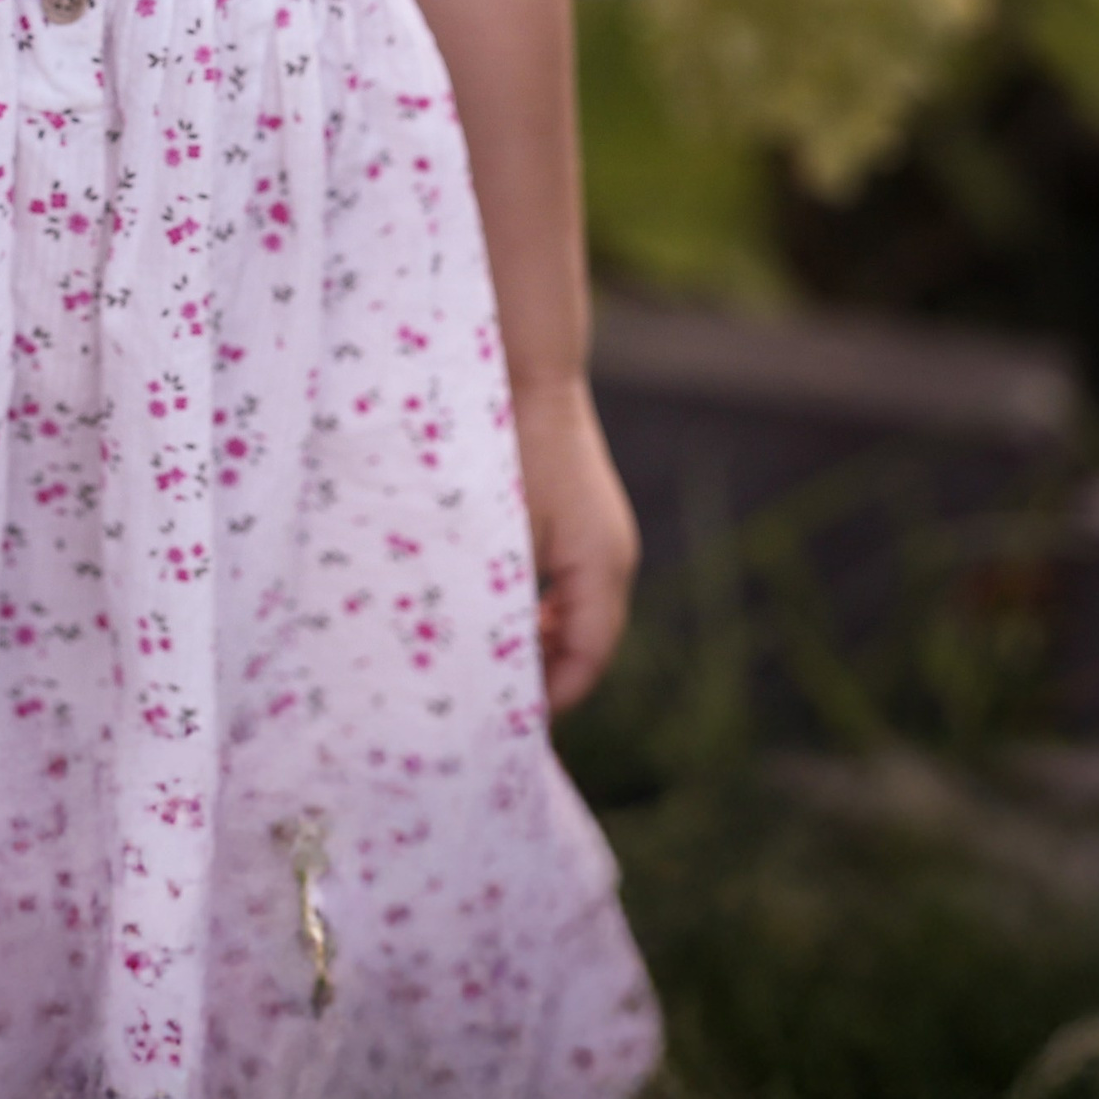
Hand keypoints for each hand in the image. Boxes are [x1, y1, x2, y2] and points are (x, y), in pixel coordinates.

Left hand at [512, 375, 639, 713]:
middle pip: (588, 647)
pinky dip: (541, 615)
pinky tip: (500, 621)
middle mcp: (613, 558)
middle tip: (492, 710)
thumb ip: (498, 605)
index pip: (586, 662)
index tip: (501, 727)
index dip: (548, 700)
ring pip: (579, 619)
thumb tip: (485, 669)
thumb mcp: (497, 538)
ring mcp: (603, 538)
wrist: (527, 371)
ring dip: (540, 648)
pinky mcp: (585, 522)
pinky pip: (571, 589)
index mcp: (601, 567)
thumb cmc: (505, 451)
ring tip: (491, 673)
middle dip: (544, 681)